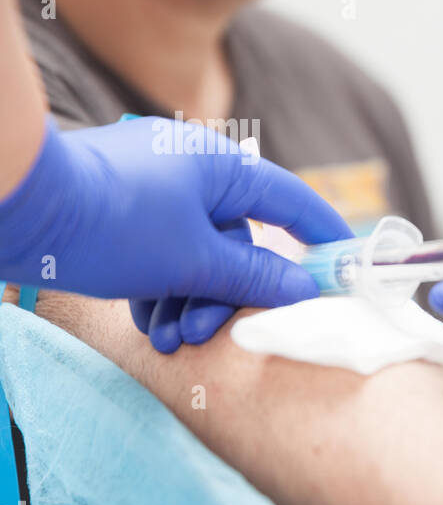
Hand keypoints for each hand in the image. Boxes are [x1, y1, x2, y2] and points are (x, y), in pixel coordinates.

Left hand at [0, 115, 352, 350]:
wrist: (15, 205)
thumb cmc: (111, 224)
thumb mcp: (192, 261)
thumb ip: (254, 275)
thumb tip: (304, 286)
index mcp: (220, 167)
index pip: (290, 201)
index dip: (322, 234)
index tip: (347, 261)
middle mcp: (191, 169)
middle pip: (235, 242)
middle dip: (221, 296)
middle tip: (203, 334)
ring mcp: (152, 185)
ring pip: (194, 253)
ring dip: (185, 301)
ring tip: (165, 338)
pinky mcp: (119, 205)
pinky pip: (159, 250)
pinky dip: (156, 287)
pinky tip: (144, 320)